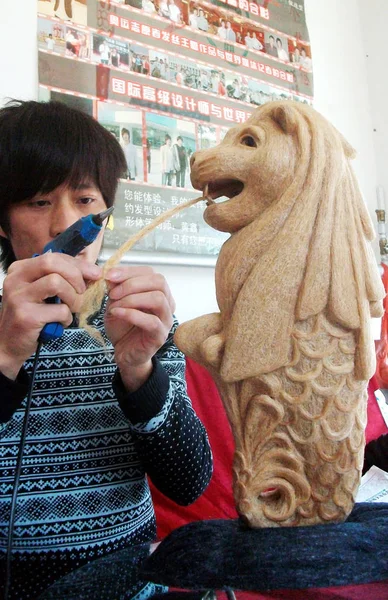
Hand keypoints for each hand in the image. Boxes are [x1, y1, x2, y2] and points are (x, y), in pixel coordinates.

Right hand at [0, 254, 101, 379]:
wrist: (8, 343)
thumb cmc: (30, 315)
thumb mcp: (40, 292)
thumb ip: (59, 278)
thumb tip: (91, 272)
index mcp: (20, 270)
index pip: (53, 256)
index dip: (78, 264)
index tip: (94, 273)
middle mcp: (16, 280)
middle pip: (52, 263)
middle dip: (75, 275)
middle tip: (82, 291)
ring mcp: (19, 297)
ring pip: (56, 283)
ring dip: (73, 298)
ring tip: (71, 309)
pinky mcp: (26, 316)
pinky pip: (59, 310)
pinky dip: (67, 318)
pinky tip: (60, 323)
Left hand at [104, 266, 174, 391]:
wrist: (124, 353)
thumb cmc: (123, 327)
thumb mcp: (116, 303)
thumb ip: (116, 289)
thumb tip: (111, 275)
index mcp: (158, 292)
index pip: (150, 273)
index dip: (129, 271)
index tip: (109, 275)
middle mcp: (167, 303)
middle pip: (159, 282)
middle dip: (132, 283)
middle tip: (112, 292)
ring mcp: (166, 320)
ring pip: (158, 299)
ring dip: (132, 299)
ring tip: (114, 304)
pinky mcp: (160, 335)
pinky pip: (151, 321)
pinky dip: (131, 314)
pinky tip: (116, 313)